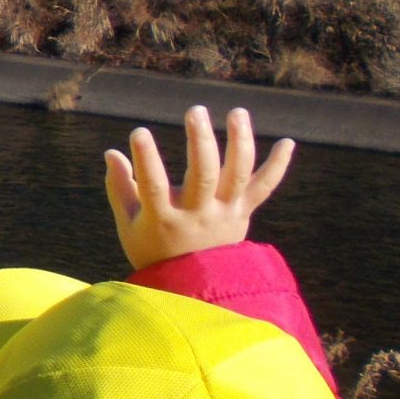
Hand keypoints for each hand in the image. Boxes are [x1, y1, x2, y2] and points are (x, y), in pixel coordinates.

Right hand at [104, 106, 293, 270]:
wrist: (192, 287)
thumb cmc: (152, 250)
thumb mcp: (128, 225)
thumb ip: (119, 188)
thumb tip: (111, 152)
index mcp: (164, 220)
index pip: (154, 187)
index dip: (146, 159)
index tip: (139, 132)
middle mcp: (198, 217)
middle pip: (204, 176)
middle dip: (200, 142)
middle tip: (195, 111)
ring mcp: (225, 215)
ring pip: (238, 175)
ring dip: (240, 142)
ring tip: (237, 112)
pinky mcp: (243, 214)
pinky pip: (264, 188)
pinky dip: (278, 166)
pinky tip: (288, 142)